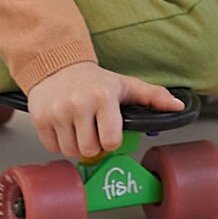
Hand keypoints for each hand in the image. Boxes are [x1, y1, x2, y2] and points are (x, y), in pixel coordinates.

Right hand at [26, 60, 183, 159]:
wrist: (58, 66)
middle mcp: (79, 103)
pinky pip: (52, 148)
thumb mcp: (126, 85)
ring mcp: (57, 112)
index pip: (111, 142)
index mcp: (103, 96)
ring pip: (70, 152)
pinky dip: (58, 141)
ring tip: (78, 125)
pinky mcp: (39, 119)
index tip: (109, 129)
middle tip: (92, 126)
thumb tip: (178, 106)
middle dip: (93, 143)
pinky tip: (64, 124)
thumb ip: (154, 96)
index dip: (111, 139)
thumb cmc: (95, 81)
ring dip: (76, 144)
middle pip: (89, 151)